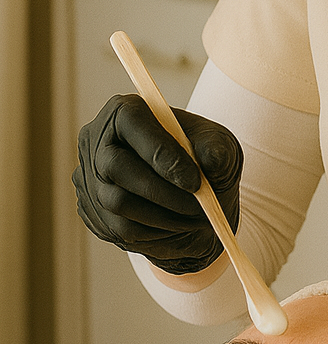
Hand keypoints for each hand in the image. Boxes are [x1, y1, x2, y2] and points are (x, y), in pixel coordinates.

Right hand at [73, 94, 242, 274]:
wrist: (195, 197)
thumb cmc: (204, 162)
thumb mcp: (222, 150)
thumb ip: (218, 151)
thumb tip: (211, 160)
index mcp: (126, 112)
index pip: (130, 120)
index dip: (161, 152)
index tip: (194, 182)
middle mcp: (97, 140)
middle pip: (115, 166)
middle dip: (163, 192)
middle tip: (200, 208)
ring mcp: (89, 176)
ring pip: (117, 201)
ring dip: (163, 215)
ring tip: (196, 218)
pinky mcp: (93, 210)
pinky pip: (120, 227)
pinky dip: (155, 232)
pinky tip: (177, 226)